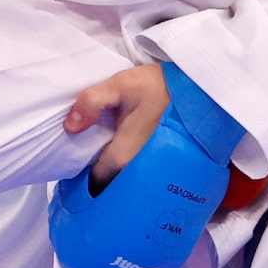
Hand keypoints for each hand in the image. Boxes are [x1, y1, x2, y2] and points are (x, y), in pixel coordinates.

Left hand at [65, 64, 168, 186]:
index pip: (94, 180)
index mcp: (123, 156)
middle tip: (88, 153)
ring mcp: (154, 168)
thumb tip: (70, 126)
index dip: (81, 172)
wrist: (197, 87)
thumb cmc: (157, 87)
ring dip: (114, 169)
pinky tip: (124, 147)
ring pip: (125, 178)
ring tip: (104, 150)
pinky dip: (129, 166)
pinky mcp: (164, 162)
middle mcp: (138, 169)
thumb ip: (91, 102)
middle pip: (111, 182)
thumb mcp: (120, 85)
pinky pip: (139, 171)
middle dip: (98, 173)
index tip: (74, 160)